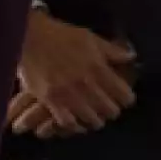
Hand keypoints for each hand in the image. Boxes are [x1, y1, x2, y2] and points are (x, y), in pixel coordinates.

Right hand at [11, 11, 136, 135]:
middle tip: (106, 106)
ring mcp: (68, 94)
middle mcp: (86, 84)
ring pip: (92, 120)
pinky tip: (73, 119)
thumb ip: (111, 50)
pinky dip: (73, 123)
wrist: (28, 36)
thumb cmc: (60, 35)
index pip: (125, 96)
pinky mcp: (50, 101)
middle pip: (110, 111)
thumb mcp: (89, 38)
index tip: (122, 97)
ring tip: (91, 114)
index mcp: (98, 68)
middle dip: (111, 109)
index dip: (126, 98)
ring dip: (94, 118)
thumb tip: (131, 57)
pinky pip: (68, 122)